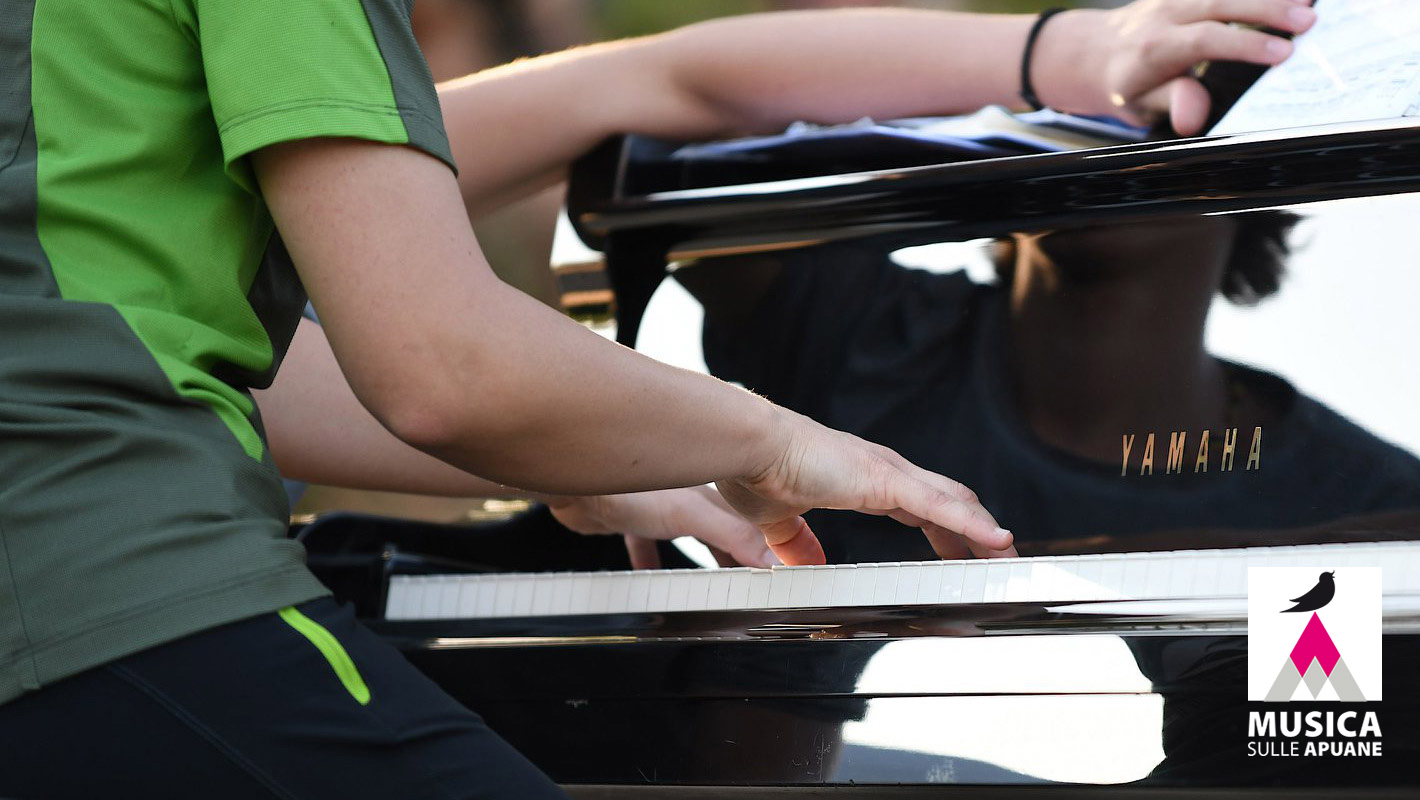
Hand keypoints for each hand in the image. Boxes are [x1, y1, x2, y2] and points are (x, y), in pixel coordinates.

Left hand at [547, 486, 779, 569]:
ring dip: (706, 560)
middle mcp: (689, 500)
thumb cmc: (627, 489)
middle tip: (755, 583)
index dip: (769, 547)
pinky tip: (652, 576)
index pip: (751, 527)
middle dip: (742, 557)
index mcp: (710, 497)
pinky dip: (654, 562)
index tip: (783, 569)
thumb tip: (768, 559)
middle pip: (725, 535)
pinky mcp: (631, 520)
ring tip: (717, 584)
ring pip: (693, 538)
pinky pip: (648, 544)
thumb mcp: (690, 515)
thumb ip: (730, 535)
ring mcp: (660, 508)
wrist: (572, 486)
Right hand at [718, 409, 1015, 566]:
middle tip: (998, 563)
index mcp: (863, 479)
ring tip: (1011, 559)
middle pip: (949, 502)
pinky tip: (999, 540)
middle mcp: (885, 471)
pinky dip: (974, 523)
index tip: (959, 554)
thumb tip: (802, 567)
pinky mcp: (886, 479)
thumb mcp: (778, 521)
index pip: (920, 505)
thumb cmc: (756, 470)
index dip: (945, 530)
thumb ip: (795, 543)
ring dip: (986, 532)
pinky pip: (942, 506)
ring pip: (956, 502)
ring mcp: (890, 472)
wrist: (749, 446)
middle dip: (976, 533)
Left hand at [1036, 0, 1316, 134]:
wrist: (1096, 51)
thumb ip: (1169, 102)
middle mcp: (1165, 14)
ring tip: (1308, 3)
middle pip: (1221, 4)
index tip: (1283, 54)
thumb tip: (1192, 116)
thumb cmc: (1124, 84)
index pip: (1206, 39)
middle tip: (1309, 22)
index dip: (1245, 44)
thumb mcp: (1138, 105)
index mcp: (1154, 47)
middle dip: (1267, 10)